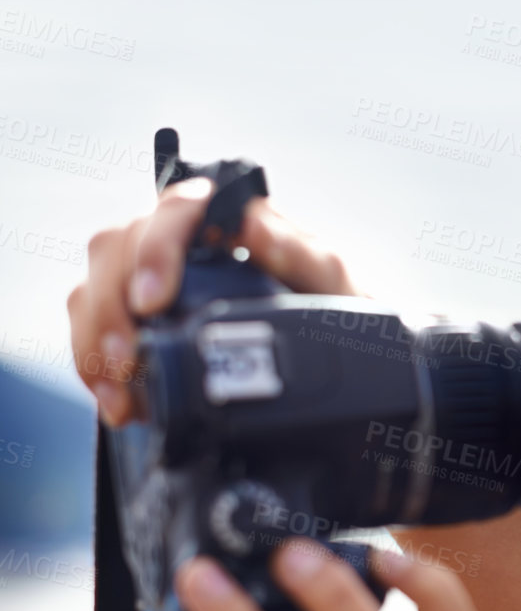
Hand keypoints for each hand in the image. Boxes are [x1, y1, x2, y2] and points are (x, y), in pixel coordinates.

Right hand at [69, 177, 361, 425]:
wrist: (338, 363)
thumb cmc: (333, 308)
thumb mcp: (333, 284)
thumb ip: (302, 253)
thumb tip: (253, 226)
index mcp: (224, 220)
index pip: (174, 209)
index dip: (155, 249)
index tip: (155, 299)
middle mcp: (178, 244)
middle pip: (116, 249)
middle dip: (112, 305)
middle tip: (128, 355)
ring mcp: (150, 282)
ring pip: (93, 290)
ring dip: (96, 340)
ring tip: (120, 387)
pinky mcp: (135, 322)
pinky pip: (92, 332)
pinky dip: (96, 368)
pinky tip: (118, 401)